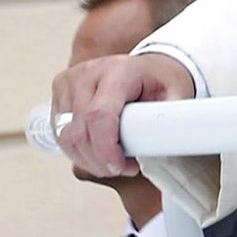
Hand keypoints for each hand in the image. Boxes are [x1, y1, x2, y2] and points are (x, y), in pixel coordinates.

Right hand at [50, 52, 195, 177]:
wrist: (148, 68)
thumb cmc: (160, 81)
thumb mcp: (177, 94)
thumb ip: (172, 117)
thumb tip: (167, 141)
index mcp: (120, 69)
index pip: (99, 114)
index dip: (106, 148)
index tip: (121, 166)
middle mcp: (90, 71)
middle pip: (80, 129)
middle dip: (99, 160)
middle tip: (122, 169)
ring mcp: (71, 80)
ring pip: (66, 135)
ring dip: (87, 159)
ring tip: (112, 163)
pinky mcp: (61, 91)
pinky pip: (60, 132)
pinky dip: (76, 151)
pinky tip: (97, 154)